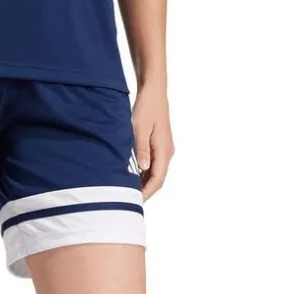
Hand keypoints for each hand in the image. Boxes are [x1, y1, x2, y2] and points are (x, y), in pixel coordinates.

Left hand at [132, 86, 174, 200]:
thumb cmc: (146, 108)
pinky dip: (143, 174)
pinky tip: (131, 177)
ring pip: (155, 173)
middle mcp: (167, 152)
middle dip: (145, 191)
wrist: (153, 92)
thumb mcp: (140, 129)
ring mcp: (163, 150)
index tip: (135, 202)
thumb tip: (143, 168)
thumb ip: (142, 149)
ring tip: (127, 192)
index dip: (146, 193)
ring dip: (143, 183)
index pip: (157, 180)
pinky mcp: (159, 146)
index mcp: (164, 151)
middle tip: (128, 201)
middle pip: (157, 179)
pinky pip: (153, 165)